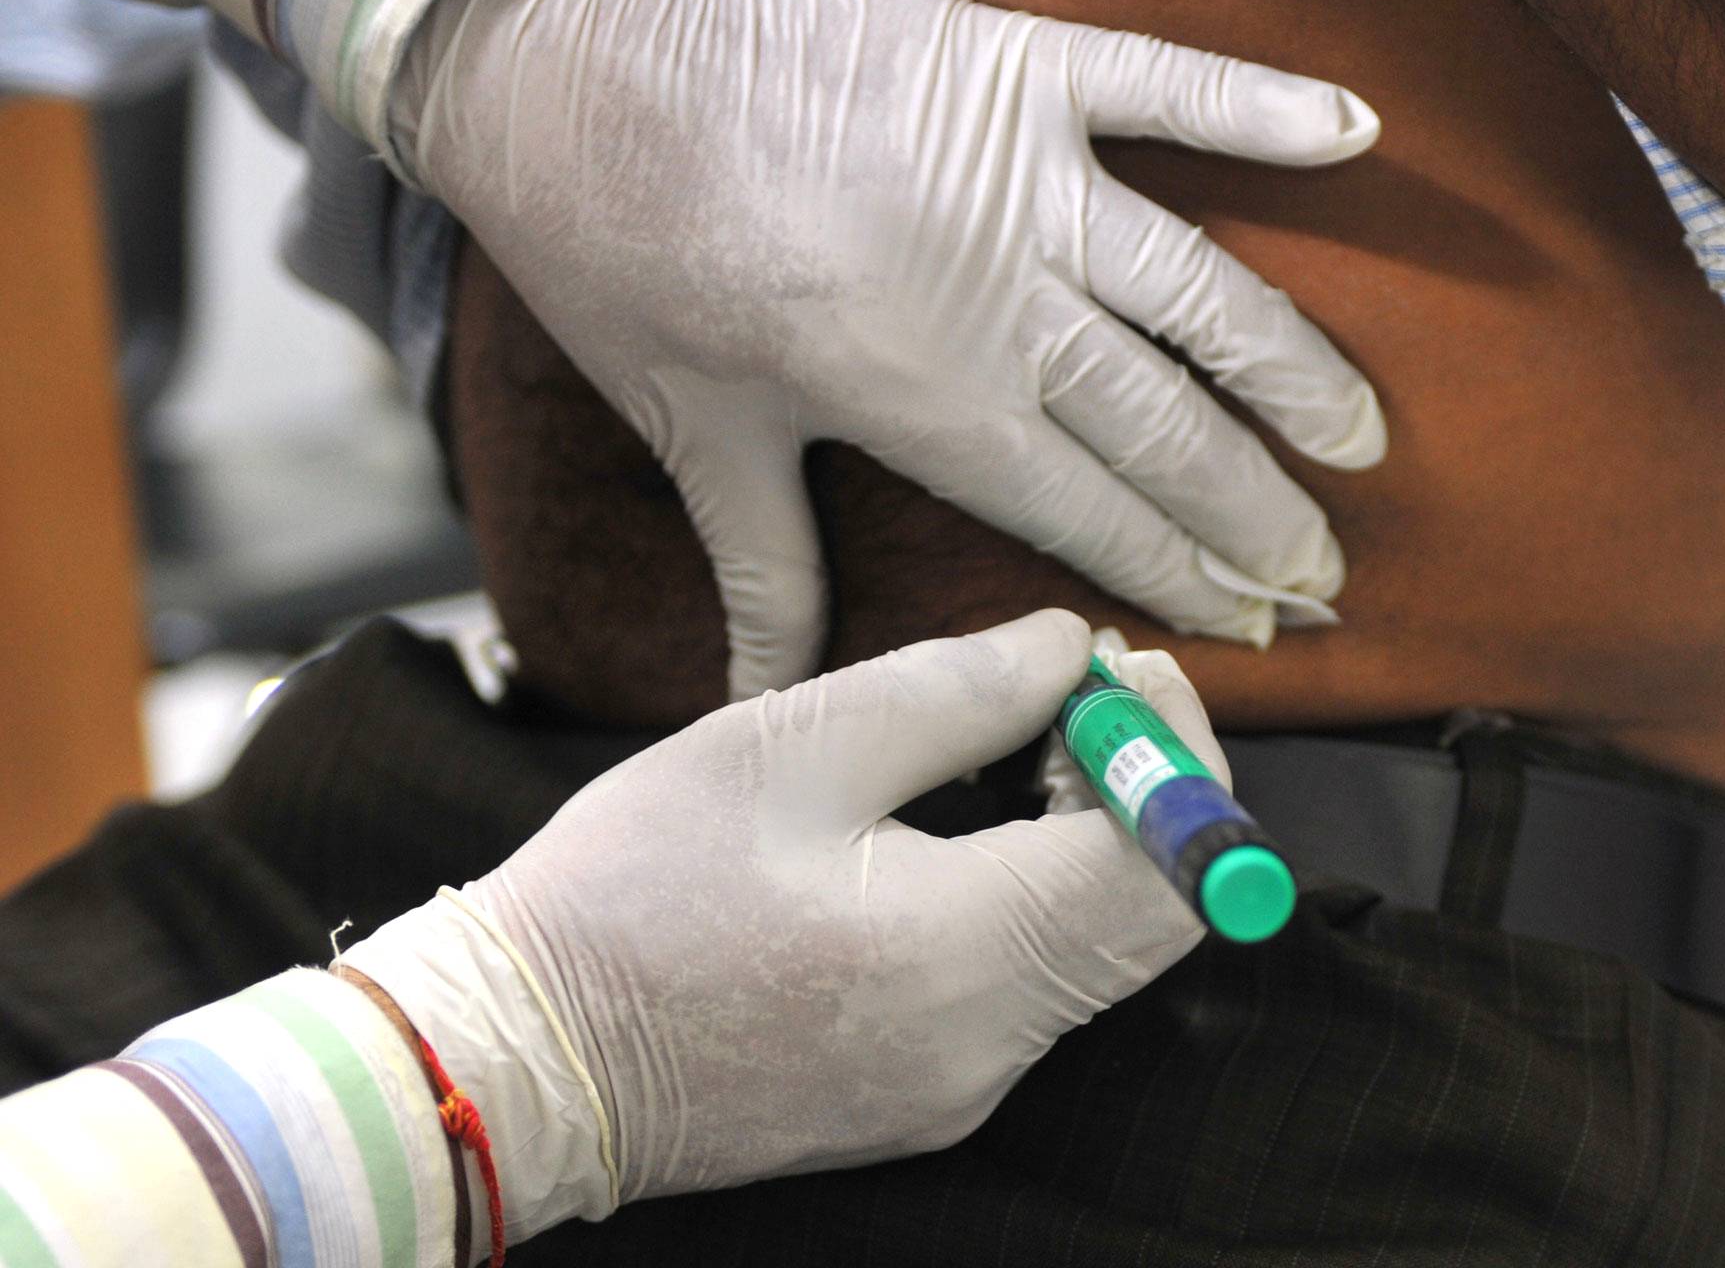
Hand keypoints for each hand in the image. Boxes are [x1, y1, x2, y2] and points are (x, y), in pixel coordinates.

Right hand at [338, 609, 1224, 1232]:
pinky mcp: (929, 1098)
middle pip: (1157, 915)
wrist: (520, 1057)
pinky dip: (1038, 898)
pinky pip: (1038, 990)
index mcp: (964, 957)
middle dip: (1143, 790)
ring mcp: (962, 1089)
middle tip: (1066, 698)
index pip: (1170, 865)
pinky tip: (959, 830)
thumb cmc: (632, 890)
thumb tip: (1070, 652)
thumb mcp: (790, 745)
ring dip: (1092, 840)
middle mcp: (988, 1048)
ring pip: (1103, 951)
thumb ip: (956, 690)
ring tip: (1004, 749)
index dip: (1177, 751)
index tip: (1121, 671)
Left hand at [391, 0, 1385, 699]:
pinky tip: (1355, 137)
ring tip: (1362, 440)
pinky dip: (1261, 106)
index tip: (1254, 622)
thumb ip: (763, 567)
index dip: (1182, 574)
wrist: (575, 75)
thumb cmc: (627, 262)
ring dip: (1293, 370)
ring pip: (1200, 289)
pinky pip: (1167, 85)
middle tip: (1329, 571)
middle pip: (1167, 425)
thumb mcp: (697, 432)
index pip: (1091, 512)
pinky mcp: (1016, 67)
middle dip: (1258, 510)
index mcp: (925, 401)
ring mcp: (1020, 176)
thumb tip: (760, 691)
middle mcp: (998, 302)